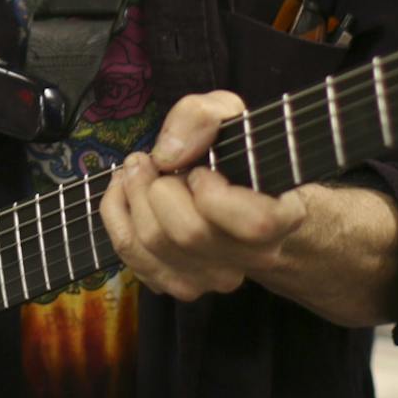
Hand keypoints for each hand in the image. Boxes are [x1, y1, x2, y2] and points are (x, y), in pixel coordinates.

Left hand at [99, 90, 308, 299]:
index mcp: (280, 218)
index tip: (200, 171)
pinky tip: (126, 193)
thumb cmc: (233, 153)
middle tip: (151, 162)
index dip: (216, 193)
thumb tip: (167, 156)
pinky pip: (131, 254)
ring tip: (136, 170)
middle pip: (188, 234)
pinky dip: (117, 215)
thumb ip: (202, 117)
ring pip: (152, 245)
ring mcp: (214, 278)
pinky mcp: (177, 284)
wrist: (229, 192)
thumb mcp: (227, 114)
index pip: (254, 224)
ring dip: (132, 196)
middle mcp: (252, 258)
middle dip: (157, 186)